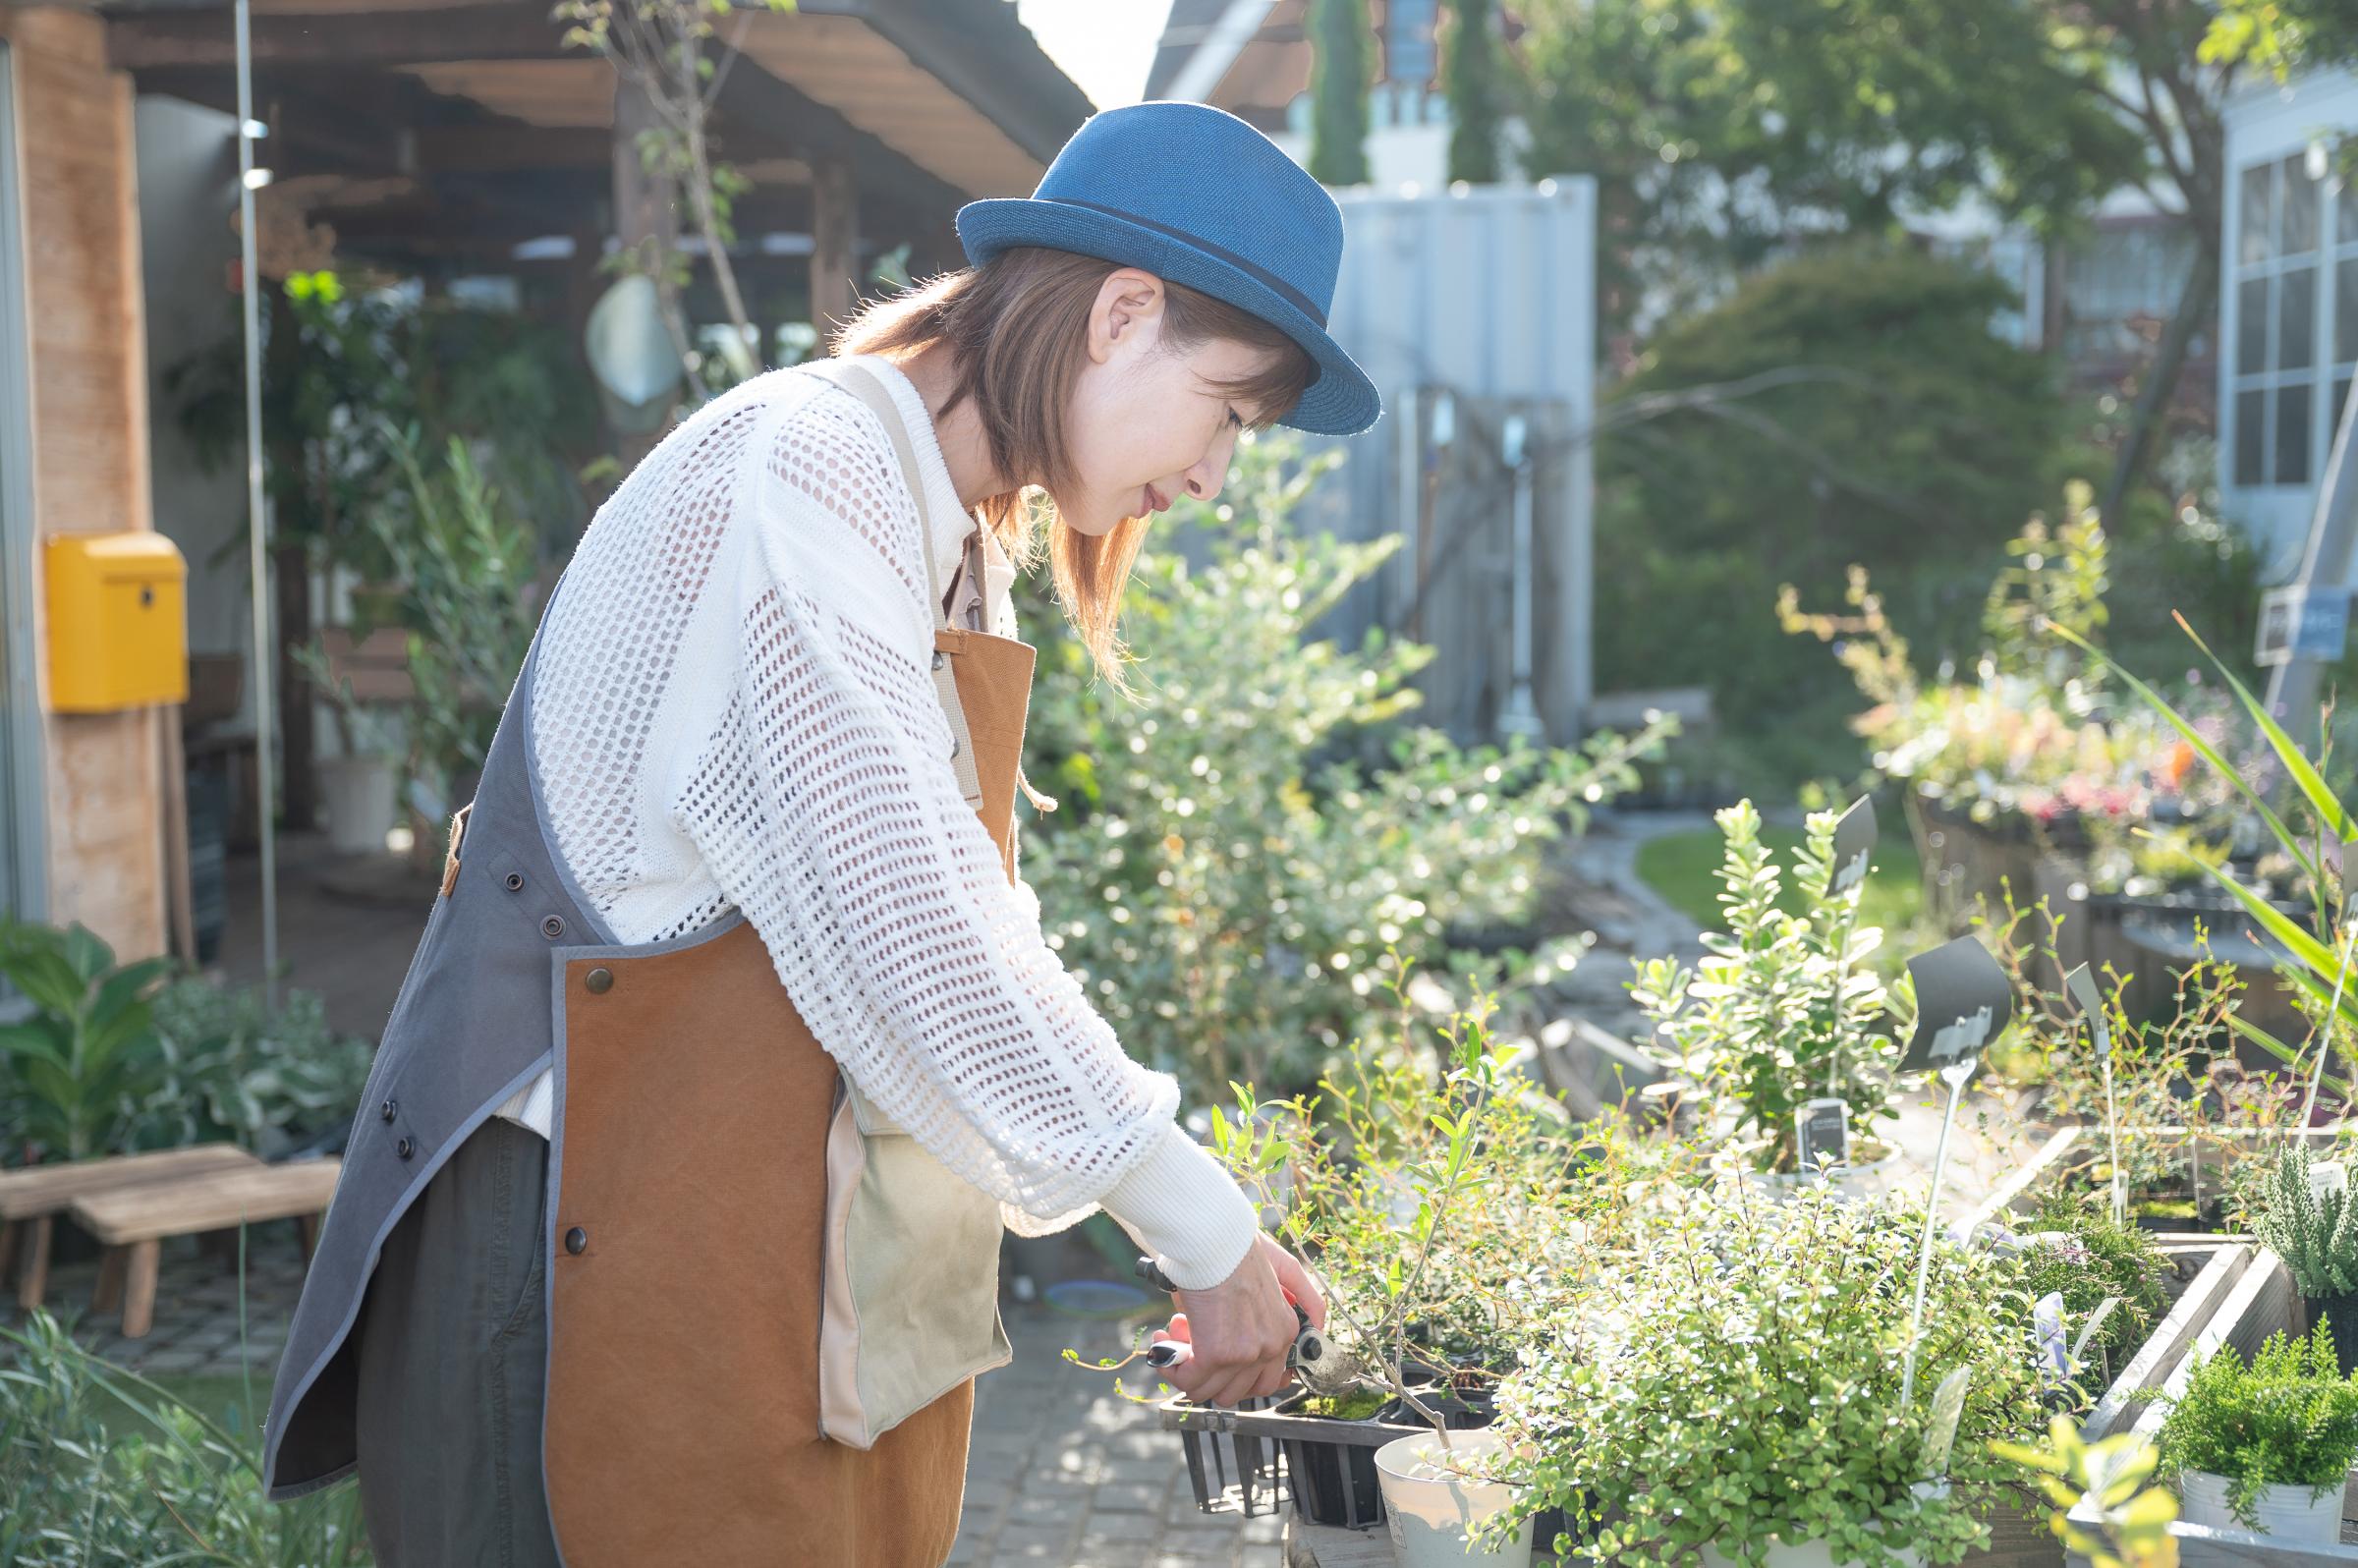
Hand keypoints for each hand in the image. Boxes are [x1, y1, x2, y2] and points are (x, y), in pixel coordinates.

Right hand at [1153, 1234, 1324, 1406]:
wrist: (1213, 1238)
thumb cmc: (1236, 1247)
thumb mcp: (1282, 1267)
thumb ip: (1302, 1295)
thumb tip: (1316, 1323)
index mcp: (1285, 1329)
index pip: (1269, 1381)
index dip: (1237, 1377)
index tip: (1217, 1366)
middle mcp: (1270, 1347)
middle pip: (1237, 1392)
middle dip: (1209, 1374)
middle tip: (1192, 1346)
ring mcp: (1244, 1354)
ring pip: (1210, 1392)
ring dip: (1186, 1370)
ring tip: (1174, 1337)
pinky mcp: (1216, 1354)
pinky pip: (1188, 1380)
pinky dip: (1170, 1366)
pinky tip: (1163, 1340)